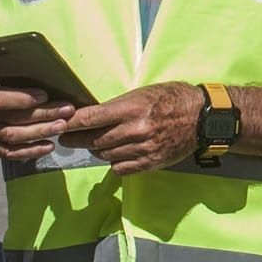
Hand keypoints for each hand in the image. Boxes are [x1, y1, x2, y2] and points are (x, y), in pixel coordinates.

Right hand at [0, 73, 74, 161]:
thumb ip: (17, 77)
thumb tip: (52, 75)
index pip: (0, 97)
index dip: (23, 98)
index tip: (45, 95)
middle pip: (12, 118)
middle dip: (43, 114)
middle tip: (67, 110)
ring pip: (12, 136)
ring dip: (40, 132)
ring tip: (62, 126)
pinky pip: (9, 153)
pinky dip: (31, 151)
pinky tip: (49, 146)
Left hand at [59, 81, 200, 174]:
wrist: (204, 118)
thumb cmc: (174, 98)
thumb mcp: (145, 93)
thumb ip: (119, 106)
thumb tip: (92, 116)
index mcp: (133, 108)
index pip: (90, 119)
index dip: (70, 124)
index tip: (57, 125)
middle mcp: (135, 130)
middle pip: (94, 141)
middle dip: (79, 139)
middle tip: (69, 138)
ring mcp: (142, 149)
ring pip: (105, 155)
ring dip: (99, 150)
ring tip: (101, 143)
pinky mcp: (150, 163)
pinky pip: (120, 168)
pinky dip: (115, 162)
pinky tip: (120, 153)